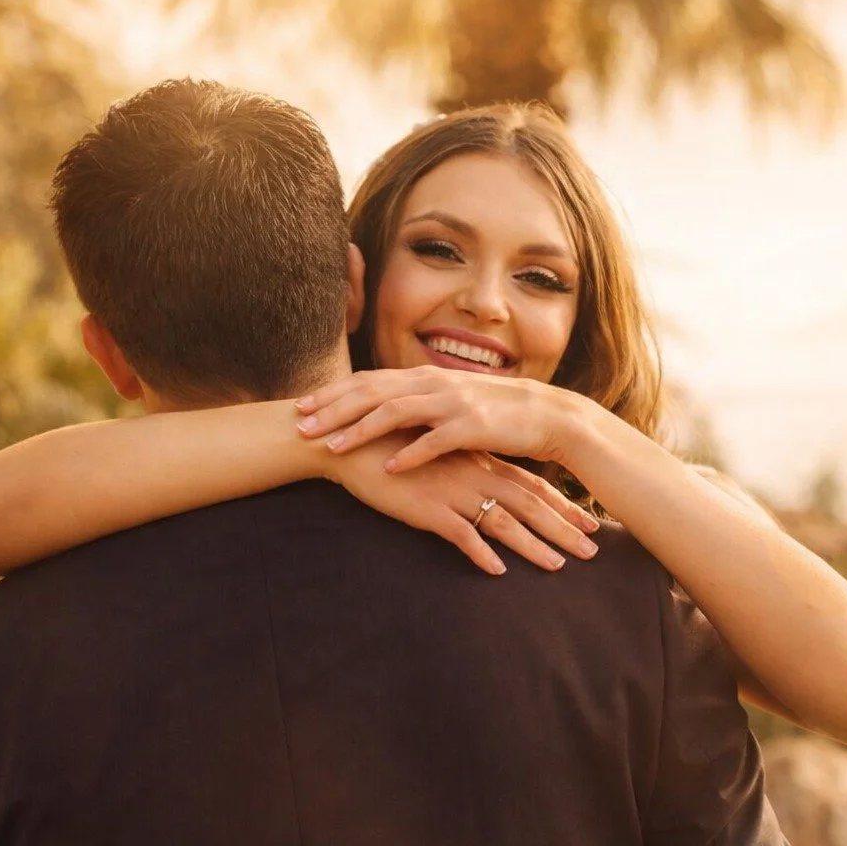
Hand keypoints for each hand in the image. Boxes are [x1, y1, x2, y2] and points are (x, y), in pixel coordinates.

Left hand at [295, 367, 579, 473]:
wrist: (546, 415)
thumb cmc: (494, 412)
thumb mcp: (449, 400)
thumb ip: (417, 402)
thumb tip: (381, 412)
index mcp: (424, 377)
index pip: (368, 381)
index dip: (333, 393)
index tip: (302, 407)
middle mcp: (433, 384)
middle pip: (372, 393)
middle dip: (333, 410)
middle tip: (300, 426)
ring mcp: (452, 403)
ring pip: (395, 413)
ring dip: (359, 430)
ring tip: (331, 448)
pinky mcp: (472, 427)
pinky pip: (434, 441)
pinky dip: (409, 454)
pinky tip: (387, 468)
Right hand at [328, 432, 599, 575]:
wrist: (351, 441)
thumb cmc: (393, 448)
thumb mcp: (438, 455)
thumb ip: (465, 467)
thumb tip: (487, 485)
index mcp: (479, 461)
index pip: (531, 485)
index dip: (562, 505)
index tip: (589, 522)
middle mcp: (474, 474)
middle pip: (528, 503)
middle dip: (562, 527)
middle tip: (592, 550)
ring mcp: (452, 491)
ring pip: (503, 520)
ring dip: (533, 545)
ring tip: (558, 567)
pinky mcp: (426, 507)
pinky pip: (460, 533)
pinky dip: (480, 552)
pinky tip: (498, 571)